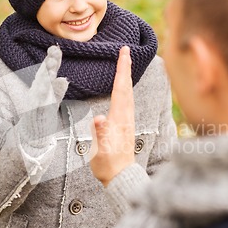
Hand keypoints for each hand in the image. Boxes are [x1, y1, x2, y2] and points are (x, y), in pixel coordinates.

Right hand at [19, 45, 68, 147]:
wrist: (32, 135)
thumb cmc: (42, 115)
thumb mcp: (52, 101)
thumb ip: (58, 90)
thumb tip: (63, 79)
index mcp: (42, 87)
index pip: (48, 71)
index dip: (52, 59)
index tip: (55, 47)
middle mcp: (38, 91)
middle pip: (44, 74)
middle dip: (49, 63)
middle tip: (54, 51)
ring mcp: (36, 101)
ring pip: (41, 85)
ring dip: (46, 75)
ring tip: (51, 65)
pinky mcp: (36, 111)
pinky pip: (41, 101)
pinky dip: (44, 94)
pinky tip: (50, 85)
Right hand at [90, 46, 134, 186]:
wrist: (121, 177)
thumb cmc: (108, 164)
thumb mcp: (100, 151)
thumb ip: (99, 134)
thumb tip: (98, 118)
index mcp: (119, 119)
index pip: (120, 89)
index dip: (122, 69)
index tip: (124, 52)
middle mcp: (126, 117)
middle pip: (127, 87)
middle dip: (126, 67)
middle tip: (125, 50)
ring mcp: (127, 121)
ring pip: (128, 93)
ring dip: (127, 76)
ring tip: (125, 63)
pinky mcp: (126, 125)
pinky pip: (127, 101)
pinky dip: (126, 88)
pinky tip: (124, 88)